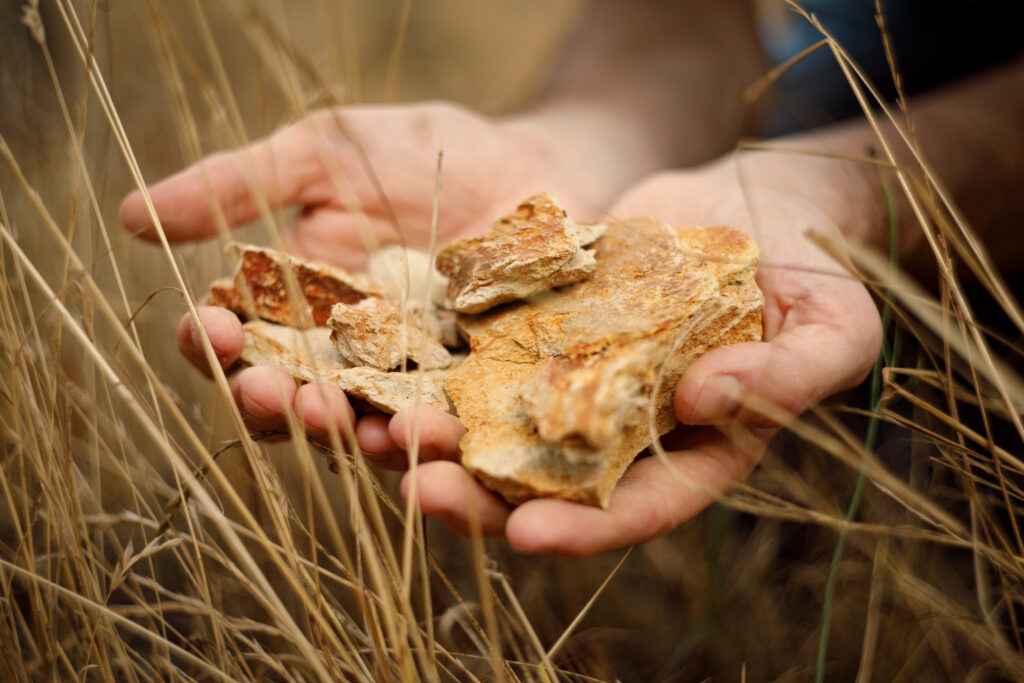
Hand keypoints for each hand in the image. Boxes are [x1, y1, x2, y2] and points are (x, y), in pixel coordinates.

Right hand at [121, 102, 649, 475]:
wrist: (536, 163)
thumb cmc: (424, 153)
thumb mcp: (326, 154)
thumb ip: (239, 184)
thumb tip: (131, 218)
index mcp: (298, 310)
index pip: (237, 344)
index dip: (211, 344)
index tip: (205, 324)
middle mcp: (346, 362)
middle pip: (292, 404)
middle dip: (273, 401)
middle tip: (266, 388)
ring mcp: (411, 387)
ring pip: (362, 430)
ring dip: (342, 432)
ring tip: (336, 418)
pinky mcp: (474, 399)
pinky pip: (444, 431)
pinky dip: (425, 438)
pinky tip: (416, 431)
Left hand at [397, 156, 882, 553]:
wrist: (755, 210)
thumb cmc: (807, 278)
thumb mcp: (831, 329)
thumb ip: (788, 376)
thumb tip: (708, 403)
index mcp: (686, 454)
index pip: (633, 507)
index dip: (583, 526)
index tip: (527, 534)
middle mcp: (616, 428)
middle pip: (541, 479)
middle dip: (479, 494)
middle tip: (420, 491)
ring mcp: (570, 376)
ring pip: (492, 422)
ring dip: (434, 434)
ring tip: (376, 431)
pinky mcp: (536, 324)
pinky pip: (477, 348)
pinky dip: (432, 358)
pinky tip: (382, 359)